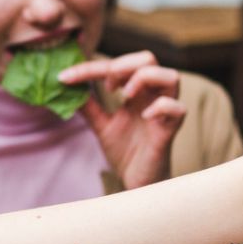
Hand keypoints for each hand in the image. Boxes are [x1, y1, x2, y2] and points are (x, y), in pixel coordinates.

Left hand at [58, 51, 185, 189]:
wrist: (139, 185)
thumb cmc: (127, 153)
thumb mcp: (101, 125)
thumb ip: (88, 106)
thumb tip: (65, 87)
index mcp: (136, 93)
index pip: (116, 67)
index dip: (89, 68)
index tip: (64, 77)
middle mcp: (152, 97)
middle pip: (149, 58)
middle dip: (124, 64)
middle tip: (107, 84)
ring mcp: (164, 113)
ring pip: (171, 76)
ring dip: (145, 78)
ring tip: (126, 95)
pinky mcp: (170, 130)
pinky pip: (178, 108)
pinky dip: (161, 107)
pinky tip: (145, 116)